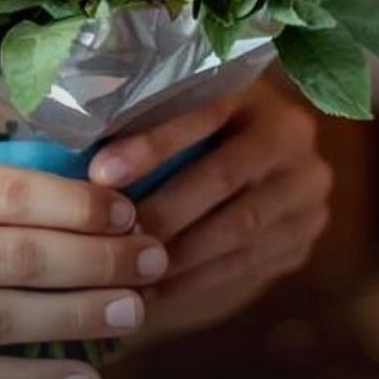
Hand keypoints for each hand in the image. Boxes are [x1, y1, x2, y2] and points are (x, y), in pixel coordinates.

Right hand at [0, 151, 168, 378]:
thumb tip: (68, 130)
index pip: (10, 193)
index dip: (77, 203)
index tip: (128, 209)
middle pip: (20, 258)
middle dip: (98, 260)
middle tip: (154, 257)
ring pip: (10, 319)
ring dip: (84, 317)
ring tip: (137, 309)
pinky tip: (89, 377)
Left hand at [89, 79, 330, 339]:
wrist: (267, 155)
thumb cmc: (200, 127)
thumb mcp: (185, 107)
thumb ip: (148, 119)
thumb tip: (73, 146)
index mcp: (255, 90)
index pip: (203, 114)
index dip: (151, 145)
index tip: (101, 173)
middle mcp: (291, 134)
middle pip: (222, 175)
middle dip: (163, 208)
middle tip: (113, 235)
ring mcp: (306, 187)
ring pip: (239, 227)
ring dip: (179, 254)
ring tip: (130, 268)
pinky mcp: (305, 232)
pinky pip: (249, 262)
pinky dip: (198, 278)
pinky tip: (159, 288)